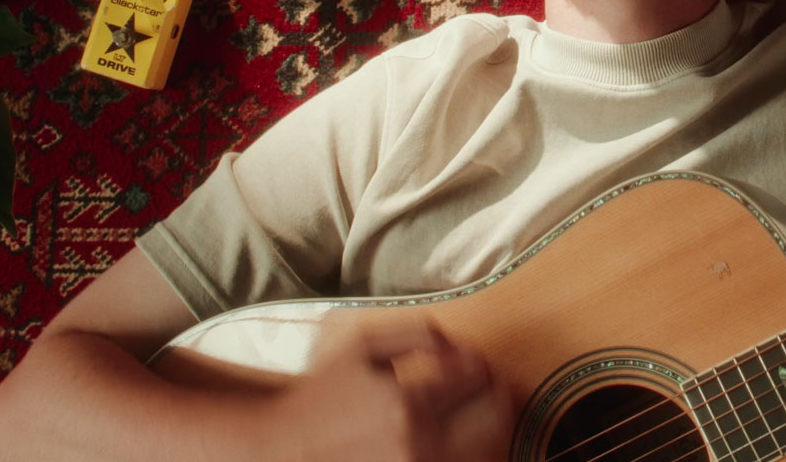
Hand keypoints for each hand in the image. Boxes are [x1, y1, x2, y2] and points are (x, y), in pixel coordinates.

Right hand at [263, 313, 512, 461]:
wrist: (281, 449)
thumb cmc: (321, 395)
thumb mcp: (363, 347)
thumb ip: (417, 335)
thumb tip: (460, 344)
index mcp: (408, 402)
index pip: (478, 378)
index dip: (487, 366)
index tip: (481, 364)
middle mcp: (417, 444)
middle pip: (496, 421)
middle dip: (503, 398)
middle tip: (496, 389)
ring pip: (487, 452)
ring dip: (494, 431)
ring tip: (482, 417)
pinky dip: (471, 453)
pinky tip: (461, 442)